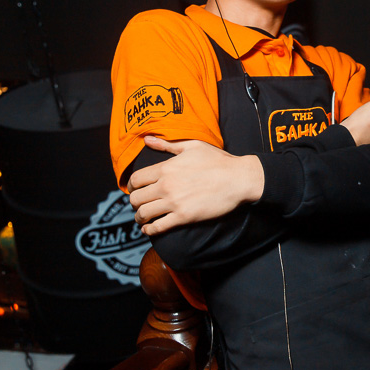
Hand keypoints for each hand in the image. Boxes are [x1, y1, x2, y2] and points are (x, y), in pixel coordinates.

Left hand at [127, 137, 263, 234]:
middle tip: (138, 205)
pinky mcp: (184, 217)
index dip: (131, 187)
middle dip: (134, 203)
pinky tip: (149, 229)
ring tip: (142, 219)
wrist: (238, 179)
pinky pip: (158, 227)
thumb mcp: (192, 146)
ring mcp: (174, 202)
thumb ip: (167, 145)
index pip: (136, 179)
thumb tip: (147, 139)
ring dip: (139, 218)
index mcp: (166, 168)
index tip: (134, 190)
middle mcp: (166, 185)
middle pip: (136, 198)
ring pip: (143, 214)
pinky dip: (149, 230)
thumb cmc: (218, 161)